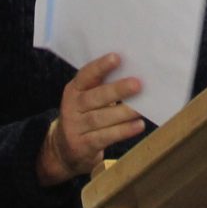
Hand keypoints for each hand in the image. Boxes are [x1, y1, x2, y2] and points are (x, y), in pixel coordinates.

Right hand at [38, 52, 146, 183]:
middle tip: (137, 84)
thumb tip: (135, 75)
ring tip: (142, 108)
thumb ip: (103, 87)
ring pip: (100, 118)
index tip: (117, 57)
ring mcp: (75, 128)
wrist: (64, 149)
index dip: (100, 66)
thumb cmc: (85, 116)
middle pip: (94, 97)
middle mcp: (71, 107)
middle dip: (117, 90)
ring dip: (123, 113)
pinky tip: (138, 125)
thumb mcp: (86, 99)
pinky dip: (123, 131)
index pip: (85, 75)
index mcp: (73, 90)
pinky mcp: (83, 146)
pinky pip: (105, 137)